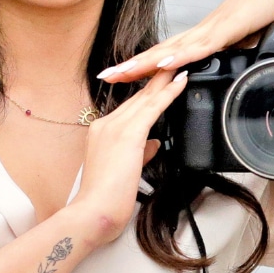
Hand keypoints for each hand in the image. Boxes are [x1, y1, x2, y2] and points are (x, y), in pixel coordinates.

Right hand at [71, 67, 189, 244]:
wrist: (92, 213)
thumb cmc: (105, 201)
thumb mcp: (125, 172)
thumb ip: (140, 154)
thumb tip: (155, 144)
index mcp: (102, 132)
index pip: (130, 108)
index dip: (147, 92)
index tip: (159, 79)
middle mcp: (106, 124)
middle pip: (137, 96)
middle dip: (156, 78)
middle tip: (173, 59)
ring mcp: (115, 127)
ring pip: (146, 97)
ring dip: (165, 78)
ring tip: (180, 61)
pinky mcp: (128, 135)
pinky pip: (153, 107)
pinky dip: (168, 92)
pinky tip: (180, 81)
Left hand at [97, 0, 273, 83]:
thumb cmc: (264, 10)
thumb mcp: (244, 42)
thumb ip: (232, 56)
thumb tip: (227, 71)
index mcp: (202, 39)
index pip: (165, 56)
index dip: (142, 67)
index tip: (120, 77)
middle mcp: (199, 33)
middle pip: (158, 53)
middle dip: (130, 66)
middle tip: (104, 76)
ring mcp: (210, 31)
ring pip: (170, 50)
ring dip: (144, 63)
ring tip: (121, 73)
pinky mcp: (225, 30)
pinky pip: (198, 47)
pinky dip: (178, 57)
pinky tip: (162, 65)